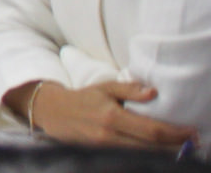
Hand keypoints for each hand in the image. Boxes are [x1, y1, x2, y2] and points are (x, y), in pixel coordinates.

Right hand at [26, 80, 198, 147]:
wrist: (52, 112)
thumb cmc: (82, 98)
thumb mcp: (105, 87)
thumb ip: (129, 89)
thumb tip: (153, 92)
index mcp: (112, 116)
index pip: (152, 130)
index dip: (175, 134)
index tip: (191, 132)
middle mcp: (109, 136)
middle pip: (151, 148)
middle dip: (175, 147)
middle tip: (191, 143)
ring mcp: (103, 149)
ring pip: (142, 156)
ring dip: (163, 153)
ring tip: (179, 148)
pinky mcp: (99, 155)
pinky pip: (129, 158)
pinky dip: (146, 156)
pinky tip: (157, 152)